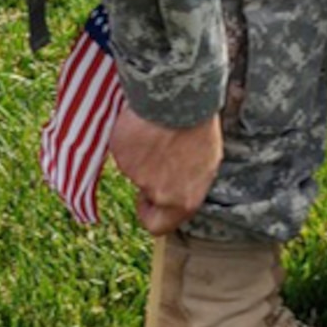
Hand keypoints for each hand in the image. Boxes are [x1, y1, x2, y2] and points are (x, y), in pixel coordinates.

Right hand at [109, 106, 222, 234]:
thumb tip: (175, 190)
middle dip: (145, 183)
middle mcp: (159, 193)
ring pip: (133, 167)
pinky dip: (130, 139)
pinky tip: (145, 124)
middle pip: (144, 195)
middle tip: (152, 160)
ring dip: (142, 153)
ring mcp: (138, 174)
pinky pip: (123, 149)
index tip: (149, 197)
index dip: (151, 213)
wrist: (181, 99)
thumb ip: (187, 185)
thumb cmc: (199, 128)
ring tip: (158, 131)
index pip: (158, 226)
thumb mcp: (206, 163)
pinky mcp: (121, 154)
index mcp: (183, 200)